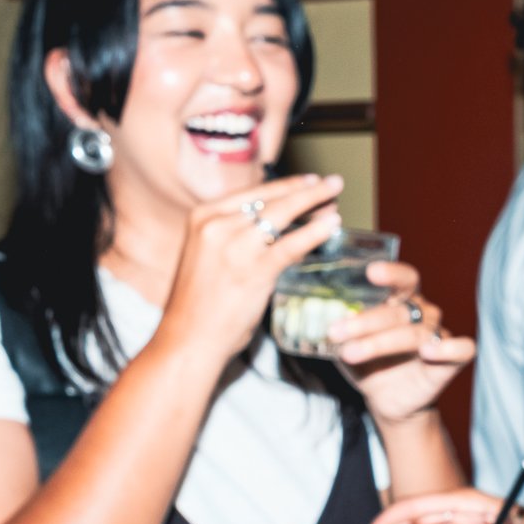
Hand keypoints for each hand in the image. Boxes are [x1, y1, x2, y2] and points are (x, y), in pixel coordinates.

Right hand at [152, 174, 344, 367]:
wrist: (187, 341)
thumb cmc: (199, 306)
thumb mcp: (210, 257)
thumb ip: (236, 238)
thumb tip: (279, 229)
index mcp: (203, 216)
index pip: (253, 193)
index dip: (286, 186)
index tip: (308, 182)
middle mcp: (216, 224)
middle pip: (271, 199)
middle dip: (306, 189)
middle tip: (332, 183)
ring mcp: (234, 245)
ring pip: (283, 214)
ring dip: (315, 204)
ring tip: (336, 199)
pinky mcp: (252, 269)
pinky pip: (290, 245)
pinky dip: (315, 232)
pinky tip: (332, 226)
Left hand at [326, 259, 475, 423]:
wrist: (388, 402)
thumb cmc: (368, 365)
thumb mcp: (346, 345)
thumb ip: (338, 329)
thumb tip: (325, 316)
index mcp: (401, 301)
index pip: (402, 279)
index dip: (390, 273)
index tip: (370, 272)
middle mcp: (422, 313)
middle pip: (398, 311)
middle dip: (364, 321)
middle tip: (335, 331)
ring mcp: (439, 335)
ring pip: (415, 333)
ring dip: (380, 342)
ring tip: (350, 353)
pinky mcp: (453, 359)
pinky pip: (462, 349)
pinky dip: (448, 348)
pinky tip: (428, 352)